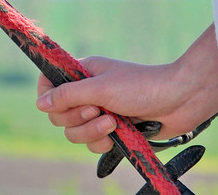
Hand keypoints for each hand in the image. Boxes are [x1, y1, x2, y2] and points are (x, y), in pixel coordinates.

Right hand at [34, 29, 217, 154]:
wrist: (177, 102)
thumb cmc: (141, 87)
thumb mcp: (101, 88)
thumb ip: (69, 95)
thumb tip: (40, 104)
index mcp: (83, 72)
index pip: (50, 83)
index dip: (49, 96)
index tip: (58, 103)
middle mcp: (88, 91)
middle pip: (60, 114)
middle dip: (77, 118)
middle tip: (98, 110)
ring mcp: (100, 111)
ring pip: (75, 132)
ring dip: (91, 131)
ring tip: (113, 122)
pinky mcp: (112, 130)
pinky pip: (92, 144)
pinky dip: (102, 142)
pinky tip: (117, 135)